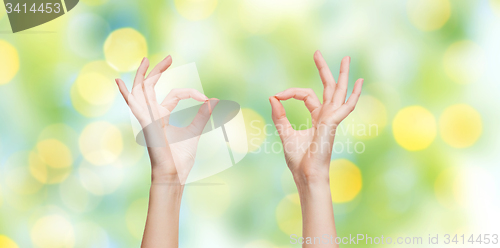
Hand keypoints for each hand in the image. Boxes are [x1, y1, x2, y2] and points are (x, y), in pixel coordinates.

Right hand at [115, 56, 217, 183]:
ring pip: (140, 92)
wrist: (174, 175)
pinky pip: (134, 106)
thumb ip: (201, 116)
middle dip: (157, 71)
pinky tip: (119, 82)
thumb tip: (213, 101)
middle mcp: (152, 116)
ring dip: (141, 75)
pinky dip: (125, 94)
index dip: (190, 93)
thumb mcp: (194, 132)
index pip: (174, 94)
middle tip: (169, 57)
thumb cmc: (180, 159)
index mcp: (162, 117)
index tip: (205, 98)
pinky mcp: (146, 124)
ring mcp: (147, 119)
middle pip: (150, 87)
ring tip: (145, 60)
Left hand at [269, 51, 362, 183]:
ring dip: (342, 75)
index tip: (278, 95)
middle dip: (324, 70)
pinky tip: (358, 83)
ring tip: (346, 58)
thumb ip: (279, 115)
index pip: (307, 95)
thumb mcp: (285, 133)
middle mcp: (326, 116)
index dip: (291, 92)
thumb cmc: (298, 159)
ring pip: (339, 92)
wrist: (306, 175)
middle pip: (328, 88)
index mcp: (317, 117)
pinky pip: (344, 107)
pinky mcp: (332, 124)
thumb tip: (273, 97)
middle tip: (317, 52)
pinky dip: (353, 95)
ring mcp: (332, 120)